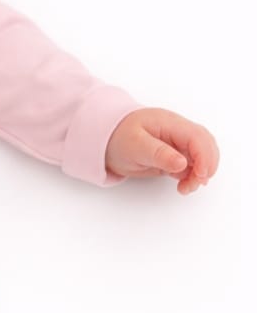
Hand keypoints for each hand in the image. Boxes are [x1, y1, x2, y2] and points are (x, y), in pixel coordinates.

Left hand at [104, 107, 218, 194]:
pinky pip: (191, 165)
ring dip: (200, 174)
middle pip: (206, 146)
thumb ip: (159, 153)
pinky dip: (193, 176)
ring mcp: (177, 144)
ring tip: (186, 188)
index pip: (198, 137)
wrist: (105, 141)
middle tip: (195, 184)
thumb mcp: (135, 146)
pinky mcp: (174, 156)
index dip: (204, 156)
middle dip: (207, 166)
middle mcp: (178, 132)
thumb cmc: (118, 138)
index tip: (200, 175)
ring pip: (201, 157)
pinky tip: (185, 186)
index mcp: (171, 124)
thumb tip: (182, 163)